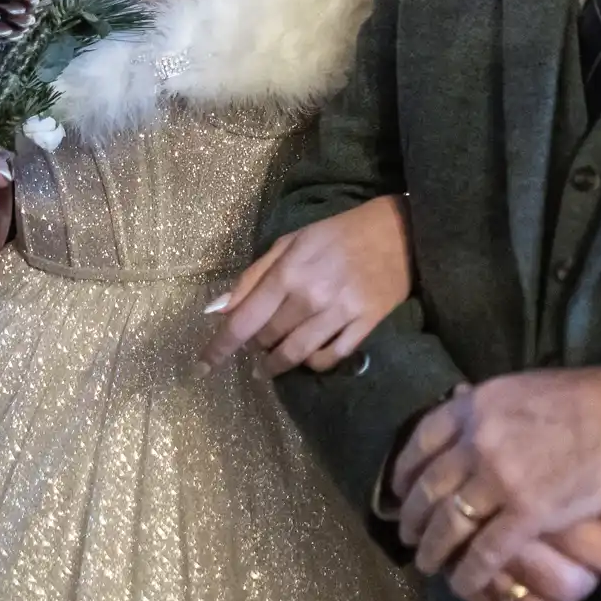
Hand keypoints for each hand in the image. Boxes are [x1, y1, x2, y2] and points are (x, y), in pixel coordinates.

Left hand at [197, 195, 411, 375]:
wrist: (398, 231)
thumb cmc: (337, 233)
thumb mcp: (291, 242)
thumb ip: (254, 275)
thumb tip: (220, 309)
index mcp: (288, 272)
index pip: (244, 320)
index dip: (219, 348)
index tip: (201, 368)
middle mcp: (311, 296)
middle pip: (268, 339)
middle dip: (256, 345)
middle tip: (259, 341)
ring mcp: (340, 313)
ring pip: (296, 355)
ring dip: (277, 364)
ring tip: (271, 364)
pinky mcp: (365, 326)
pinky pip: (330, 359)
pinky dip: (312, 364)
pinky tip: (308, 357)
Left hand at [394, 366, 600, 600]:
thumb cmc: (581, 399)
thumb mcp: (519, 387)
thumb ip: (485, 406)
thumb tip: (458, 407)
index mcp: (475, 405)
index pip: (421, 440)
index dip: (403, 470)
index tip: (398, 489)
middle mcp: (479, 439)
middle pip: (429, 486)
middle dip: (413, 515)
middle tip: (407, 533)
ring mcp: (501, 477)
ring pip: (449, 522)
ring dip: (433, 548)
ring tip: (427, 562)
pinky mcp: (529, 512)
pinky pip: (486, 550)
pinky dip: (470, 571)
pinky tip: (462, 581)